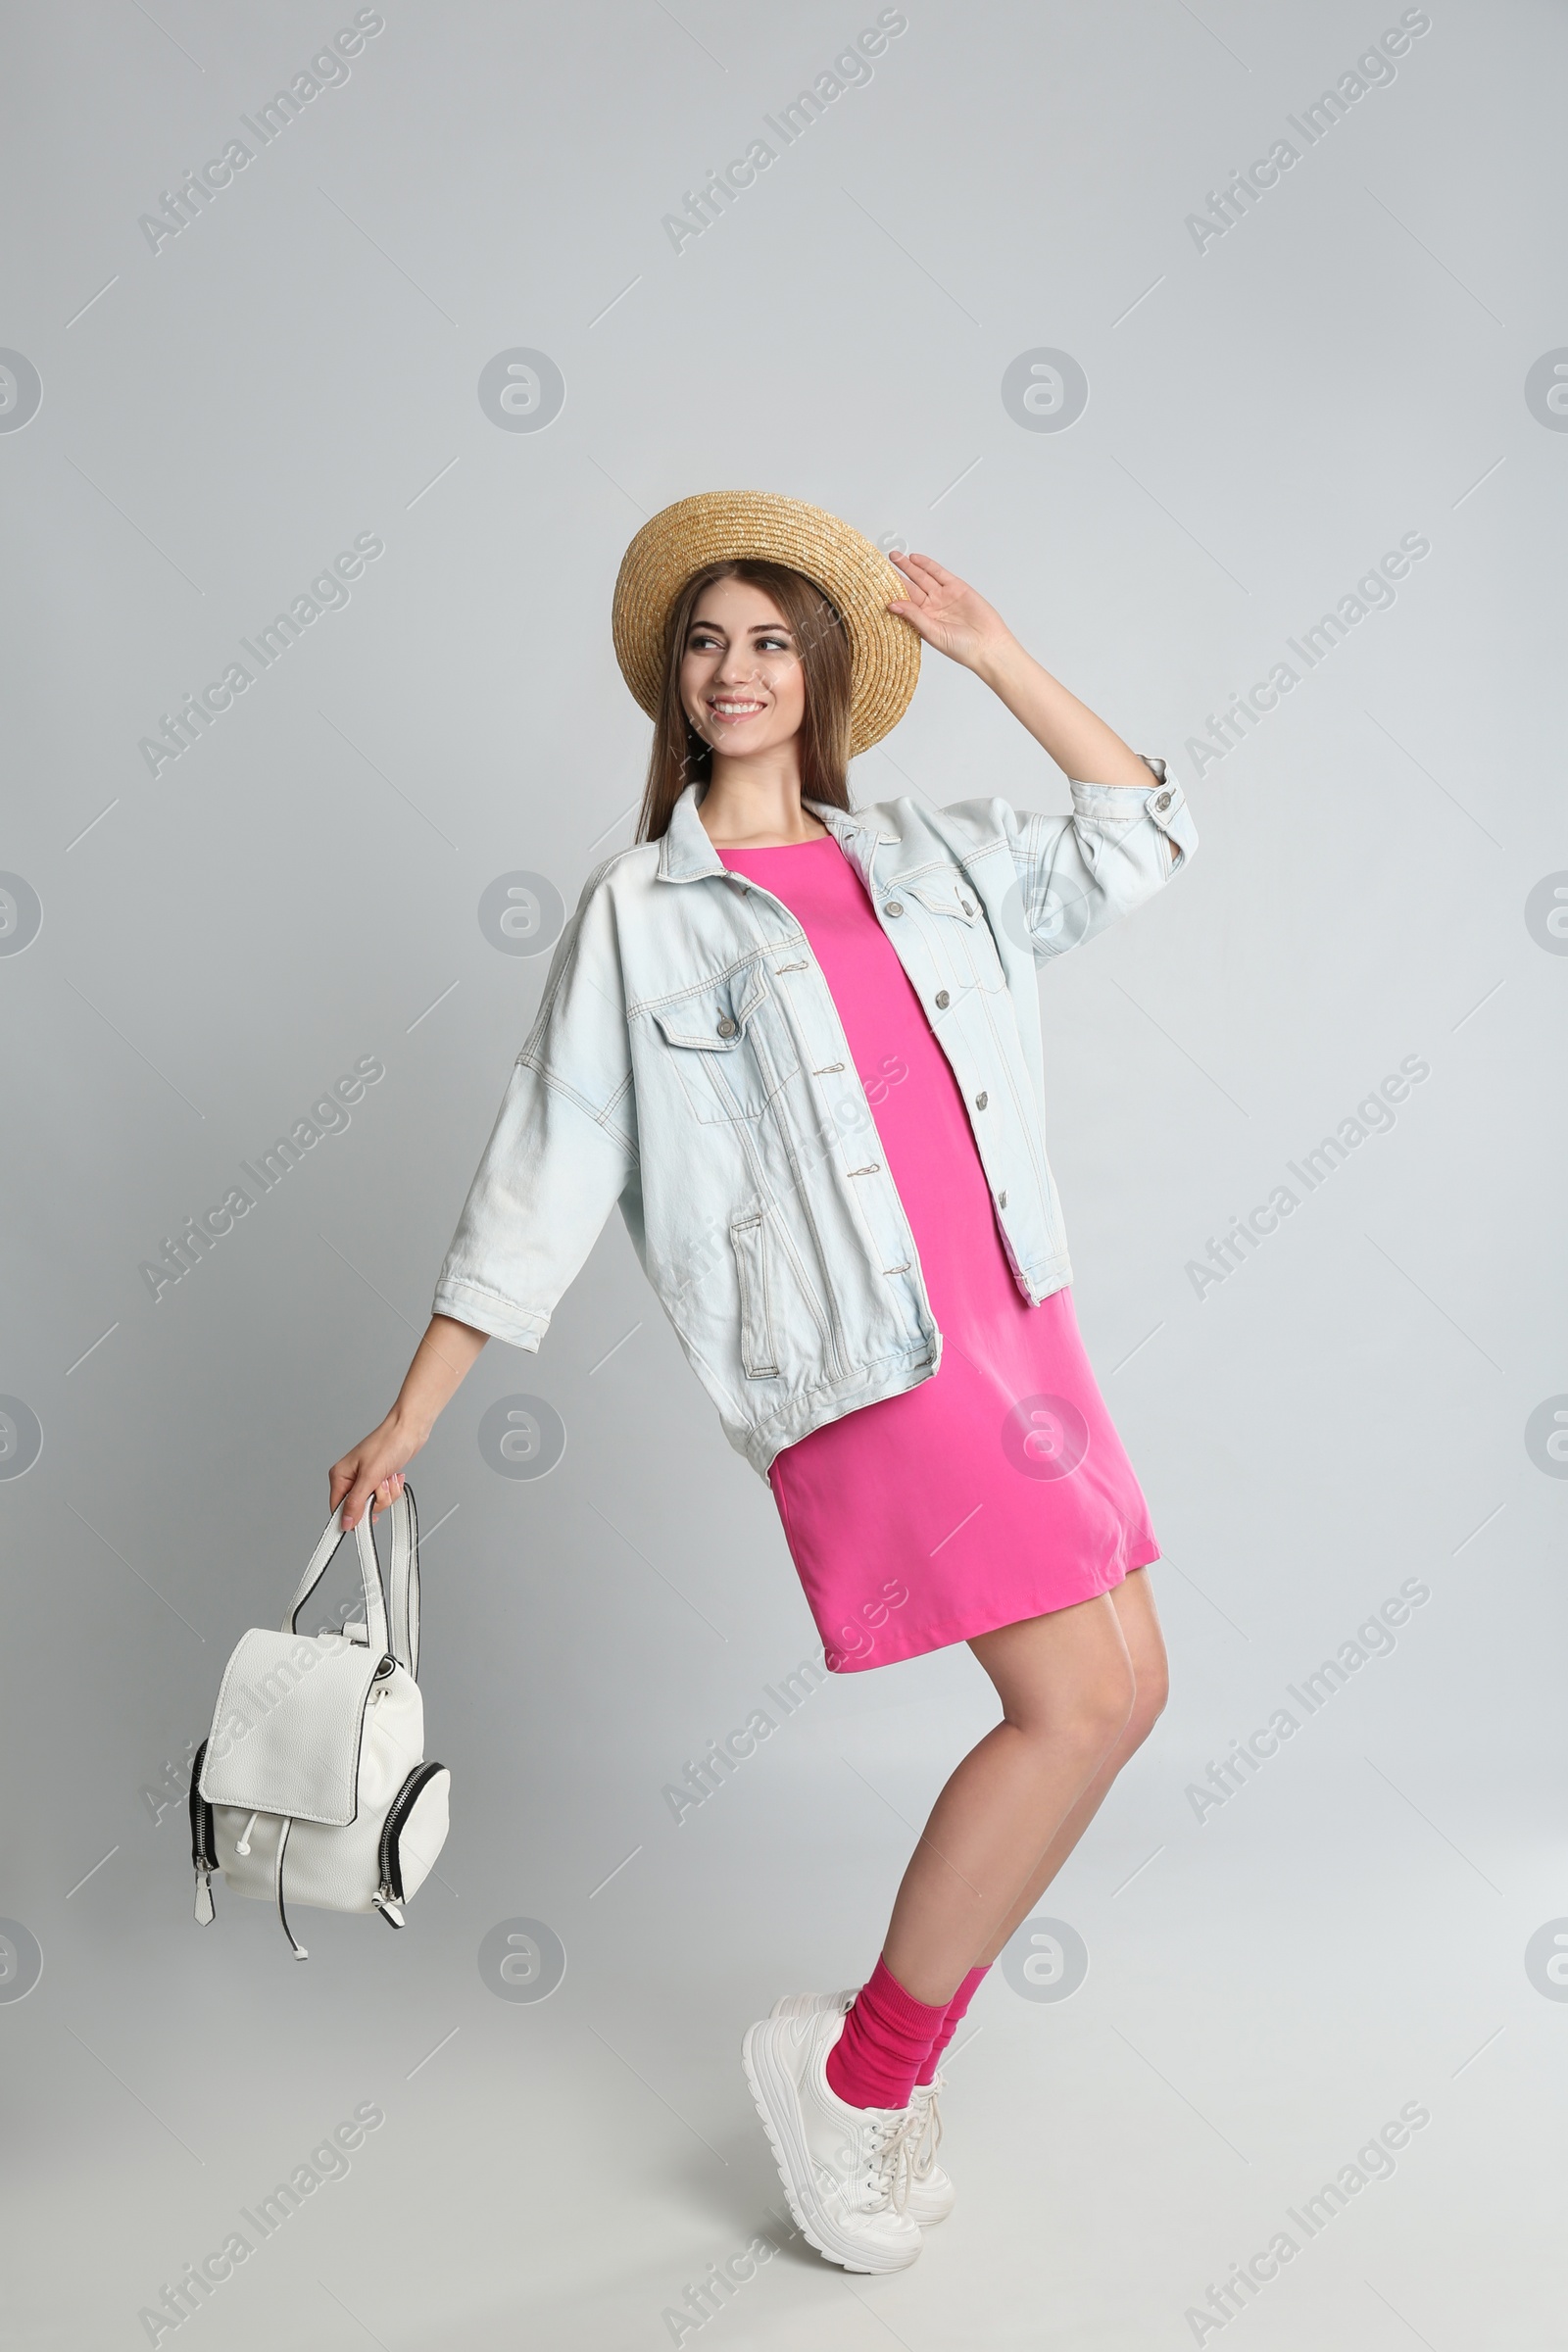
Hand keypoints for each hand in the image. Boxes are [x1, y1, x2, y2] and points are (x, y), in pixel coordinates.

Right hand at [330, 1414, 425, 1530]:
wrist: (409, 1431)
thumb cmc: (388, 1443)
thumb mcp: (370, 1476)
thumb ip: (356, 1501)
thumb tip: (346, 1522)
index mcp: (340, 1476)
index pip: (338, 1509)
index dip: (352, 1517)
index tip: (365, 1519)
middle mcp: (350, 1479)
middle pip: (359, 1509)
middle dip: (376, 1500)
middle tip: (380, 1484)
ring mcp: (365, 1480)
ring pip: (375, 1504)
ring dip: (387, 1494)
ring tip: (387, 1477)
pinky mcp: (379, 1480)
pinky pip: (386, 1497)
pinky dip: (393, 1489)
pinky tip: (393, 1476)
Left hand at [885, 551, 1015, 673]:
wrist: (987, 645)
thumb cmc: (962, 648)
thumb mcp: (932, 632)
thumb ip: (913, 616)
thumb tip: (892, 604)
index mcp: (923, 620)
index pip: (903, 602)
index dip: (891, 592)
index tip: (876, 583)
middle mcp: (931, 607)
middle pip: (911, 587)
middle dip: (897, 575)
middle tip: (883, 564)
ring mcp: (943, 596)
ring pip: (922, 578)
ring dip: (910, 567)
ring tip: (896, 557)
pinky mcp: (957, 588)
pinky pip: (939, 573)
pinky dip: (927, 565)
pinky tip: (915, 559)